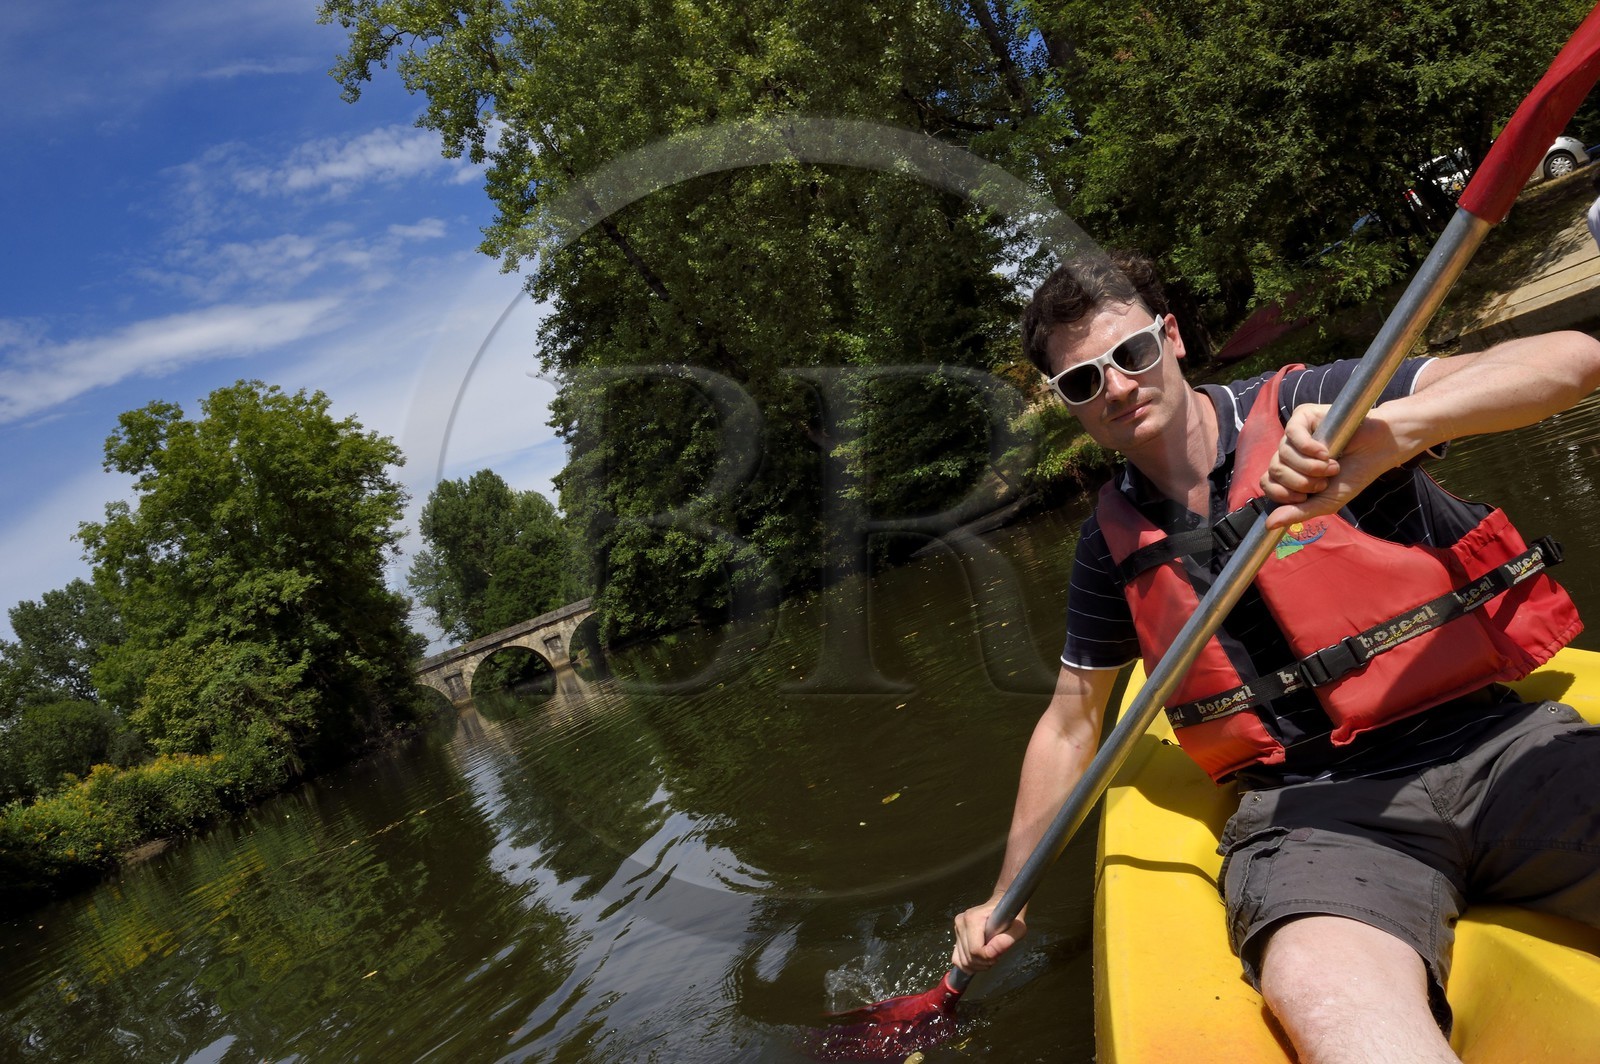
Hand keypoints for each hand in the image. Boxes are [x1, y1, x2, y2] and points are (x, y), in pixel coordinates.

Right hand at [951, 896, 1026, 973]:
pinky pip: (957, 959)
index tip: (999, 954)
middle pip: (969, 957)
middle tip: (997, 956)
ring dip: (978, 965)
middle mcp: (961, 923)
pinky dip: (969, 965)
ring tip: (990, 956)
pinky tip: (980, 961)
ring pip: (963, 961)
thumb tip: (993, 952)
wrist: (1003, 908)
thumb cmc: (1011, 917)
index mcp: (972, 918)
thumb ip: (1007, 939)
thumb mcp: (1018, 928)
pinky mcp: (957, 937)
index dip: (989, 957)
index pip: (975, 950)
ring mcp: (957, 930)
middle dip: (985, 962)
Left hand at [1258, 404, 1410, 527]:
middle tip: (1325, 480)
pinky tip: (1326, 452)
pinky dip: (1309, 448)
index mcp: (1290, 472)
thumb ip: (1298, 513)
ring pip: (1283, 454)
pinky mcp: (1303, 416)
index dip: (1283, 493)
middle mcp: (1288, 453)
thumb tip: (1269, 525)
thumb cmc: (1353, 475)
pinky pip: (1292, 434)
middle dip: (1302, 482)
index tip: (1305, 497)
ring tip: (1333, 466)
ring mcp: (1294, 434)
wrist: (1379, 449)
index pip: (1267, 483)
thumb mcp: (1326, 502)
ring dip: (1311, 467)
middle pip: (1274, 470)